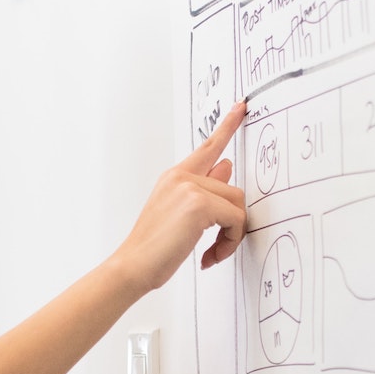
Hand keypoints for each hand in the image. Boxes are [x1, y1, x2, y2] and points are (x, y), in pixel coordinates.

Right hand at [113, 102, 248, 290]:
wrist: (132, 266)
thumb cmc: (153, 248)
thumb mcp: (180, 215)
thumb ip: (205, 190)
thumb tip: (226, 168)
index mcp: (175, 177)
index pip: (208, 147)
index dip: (228, 126)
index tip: (241, 107)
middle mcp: (181, 176)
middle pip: (234, 190)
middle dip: (233, 224)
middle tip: (218, 248)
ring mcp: (189, 186)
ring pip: (237, 205)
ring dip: (232, 236)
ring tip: (212, 253)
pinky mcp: (198, 203)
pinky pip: (235, 219)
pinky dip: (230, 242)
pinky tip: (209, 256)